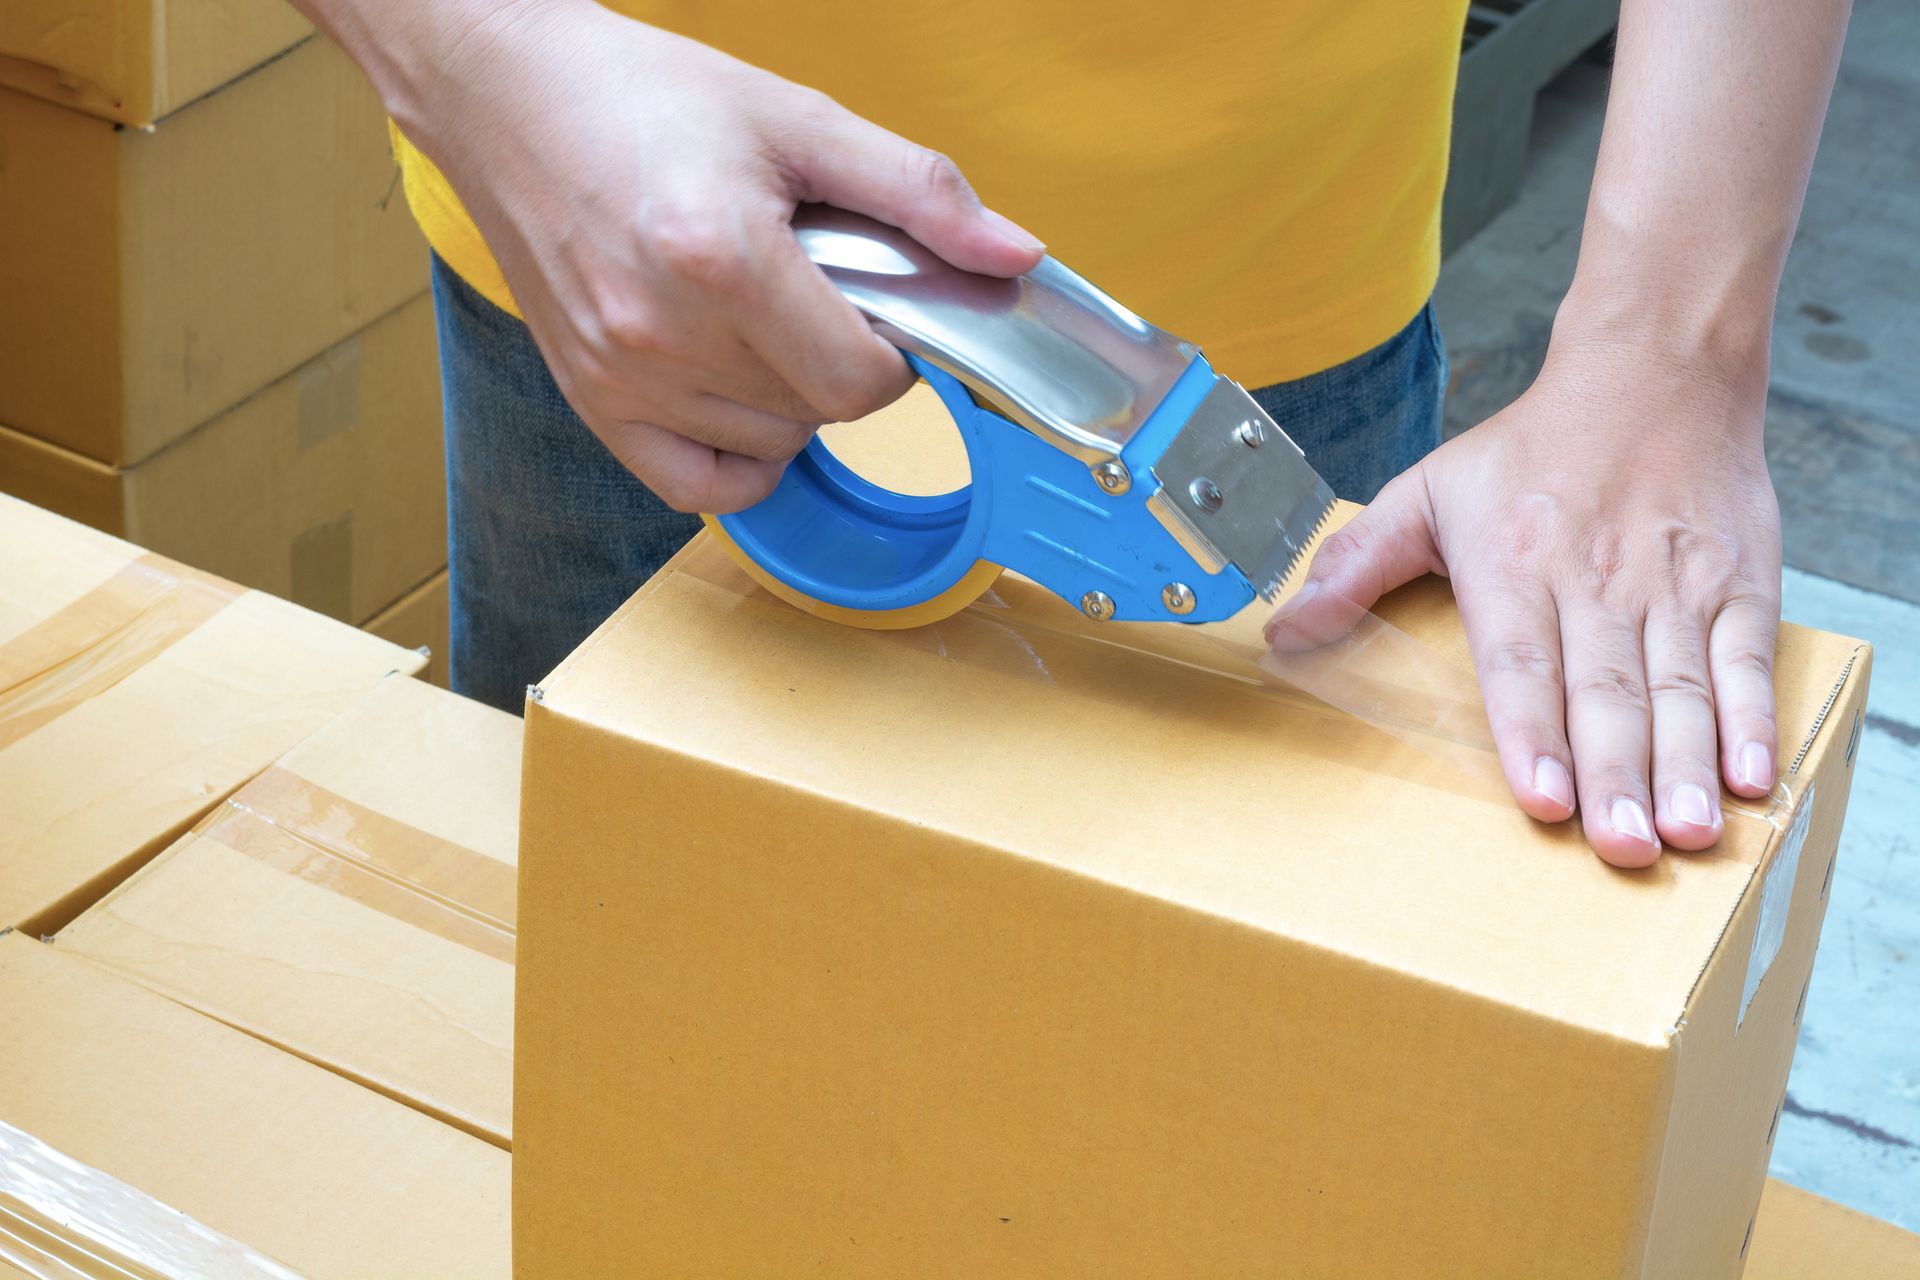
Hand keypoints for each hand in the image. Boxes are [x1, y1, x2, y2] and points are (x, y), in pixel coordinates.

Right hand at [384, 0, 1042, 511]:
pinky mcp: (590, 400)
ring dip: (792, 400)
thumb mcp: (799, 120)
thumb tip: (1012, 257)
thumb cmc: (642, 97)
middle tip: (812, 292)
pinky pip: (698, 486)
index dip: (893, 350)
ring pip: (771, 446)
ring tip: (759, 318)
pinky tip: (739, 393)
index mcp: (723, 258)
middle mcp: (664, 333)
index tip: (875, 304)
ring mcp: (621, 377)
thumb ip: (918, 194)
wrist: (510, 95)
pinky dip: (740, 457)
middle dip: (842, 360)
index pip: (861, 380)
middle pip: (821, 412)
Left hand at [1266, 326, 1781, 866]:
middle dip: (1615, 774)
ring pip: (1680, 688)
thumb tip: (1284, 629)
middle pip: (1606, 691)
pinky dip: (1754, 720)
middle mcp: (1598, 581)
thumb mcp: (1429, 492)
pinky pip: (1748, 661)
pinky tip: (1752, 778)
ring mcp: (1675, 586)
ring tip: (1683, 833)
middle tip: (1620, 845)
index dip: (1531, 733)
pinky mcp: (1740, 586)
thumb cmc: (1533, 446)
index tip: (1540, 798)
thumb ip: (1356, 563)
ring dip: (1684, 765)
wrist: (1657, 372)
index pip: (1522, 661)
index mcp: (1517, 565)